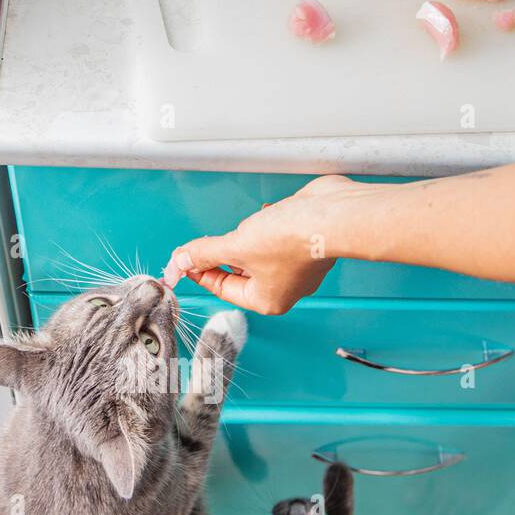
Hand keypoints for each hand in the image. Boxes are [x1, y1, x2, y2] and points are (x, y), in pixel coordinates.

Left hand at [162, 175, 355, 314]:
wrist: (333, 214)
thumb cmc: (295, 239)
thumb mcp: (236, 246)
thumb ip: (205, 253)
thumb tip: (180, 261)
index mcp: (266, 300)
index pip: (222, 288)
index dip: (200, 271)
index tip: (185, 258)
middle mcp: (284, 287)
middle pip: (239, 270)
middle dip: (226, 251)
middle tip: (208, 239)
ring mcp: (297, 264)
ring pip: (258, 251)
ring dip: (248, 235)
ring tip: (250, 225)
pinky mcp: (305, 240)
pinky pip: (277, 234)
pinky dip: (269, 223)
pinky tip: (269, 214)